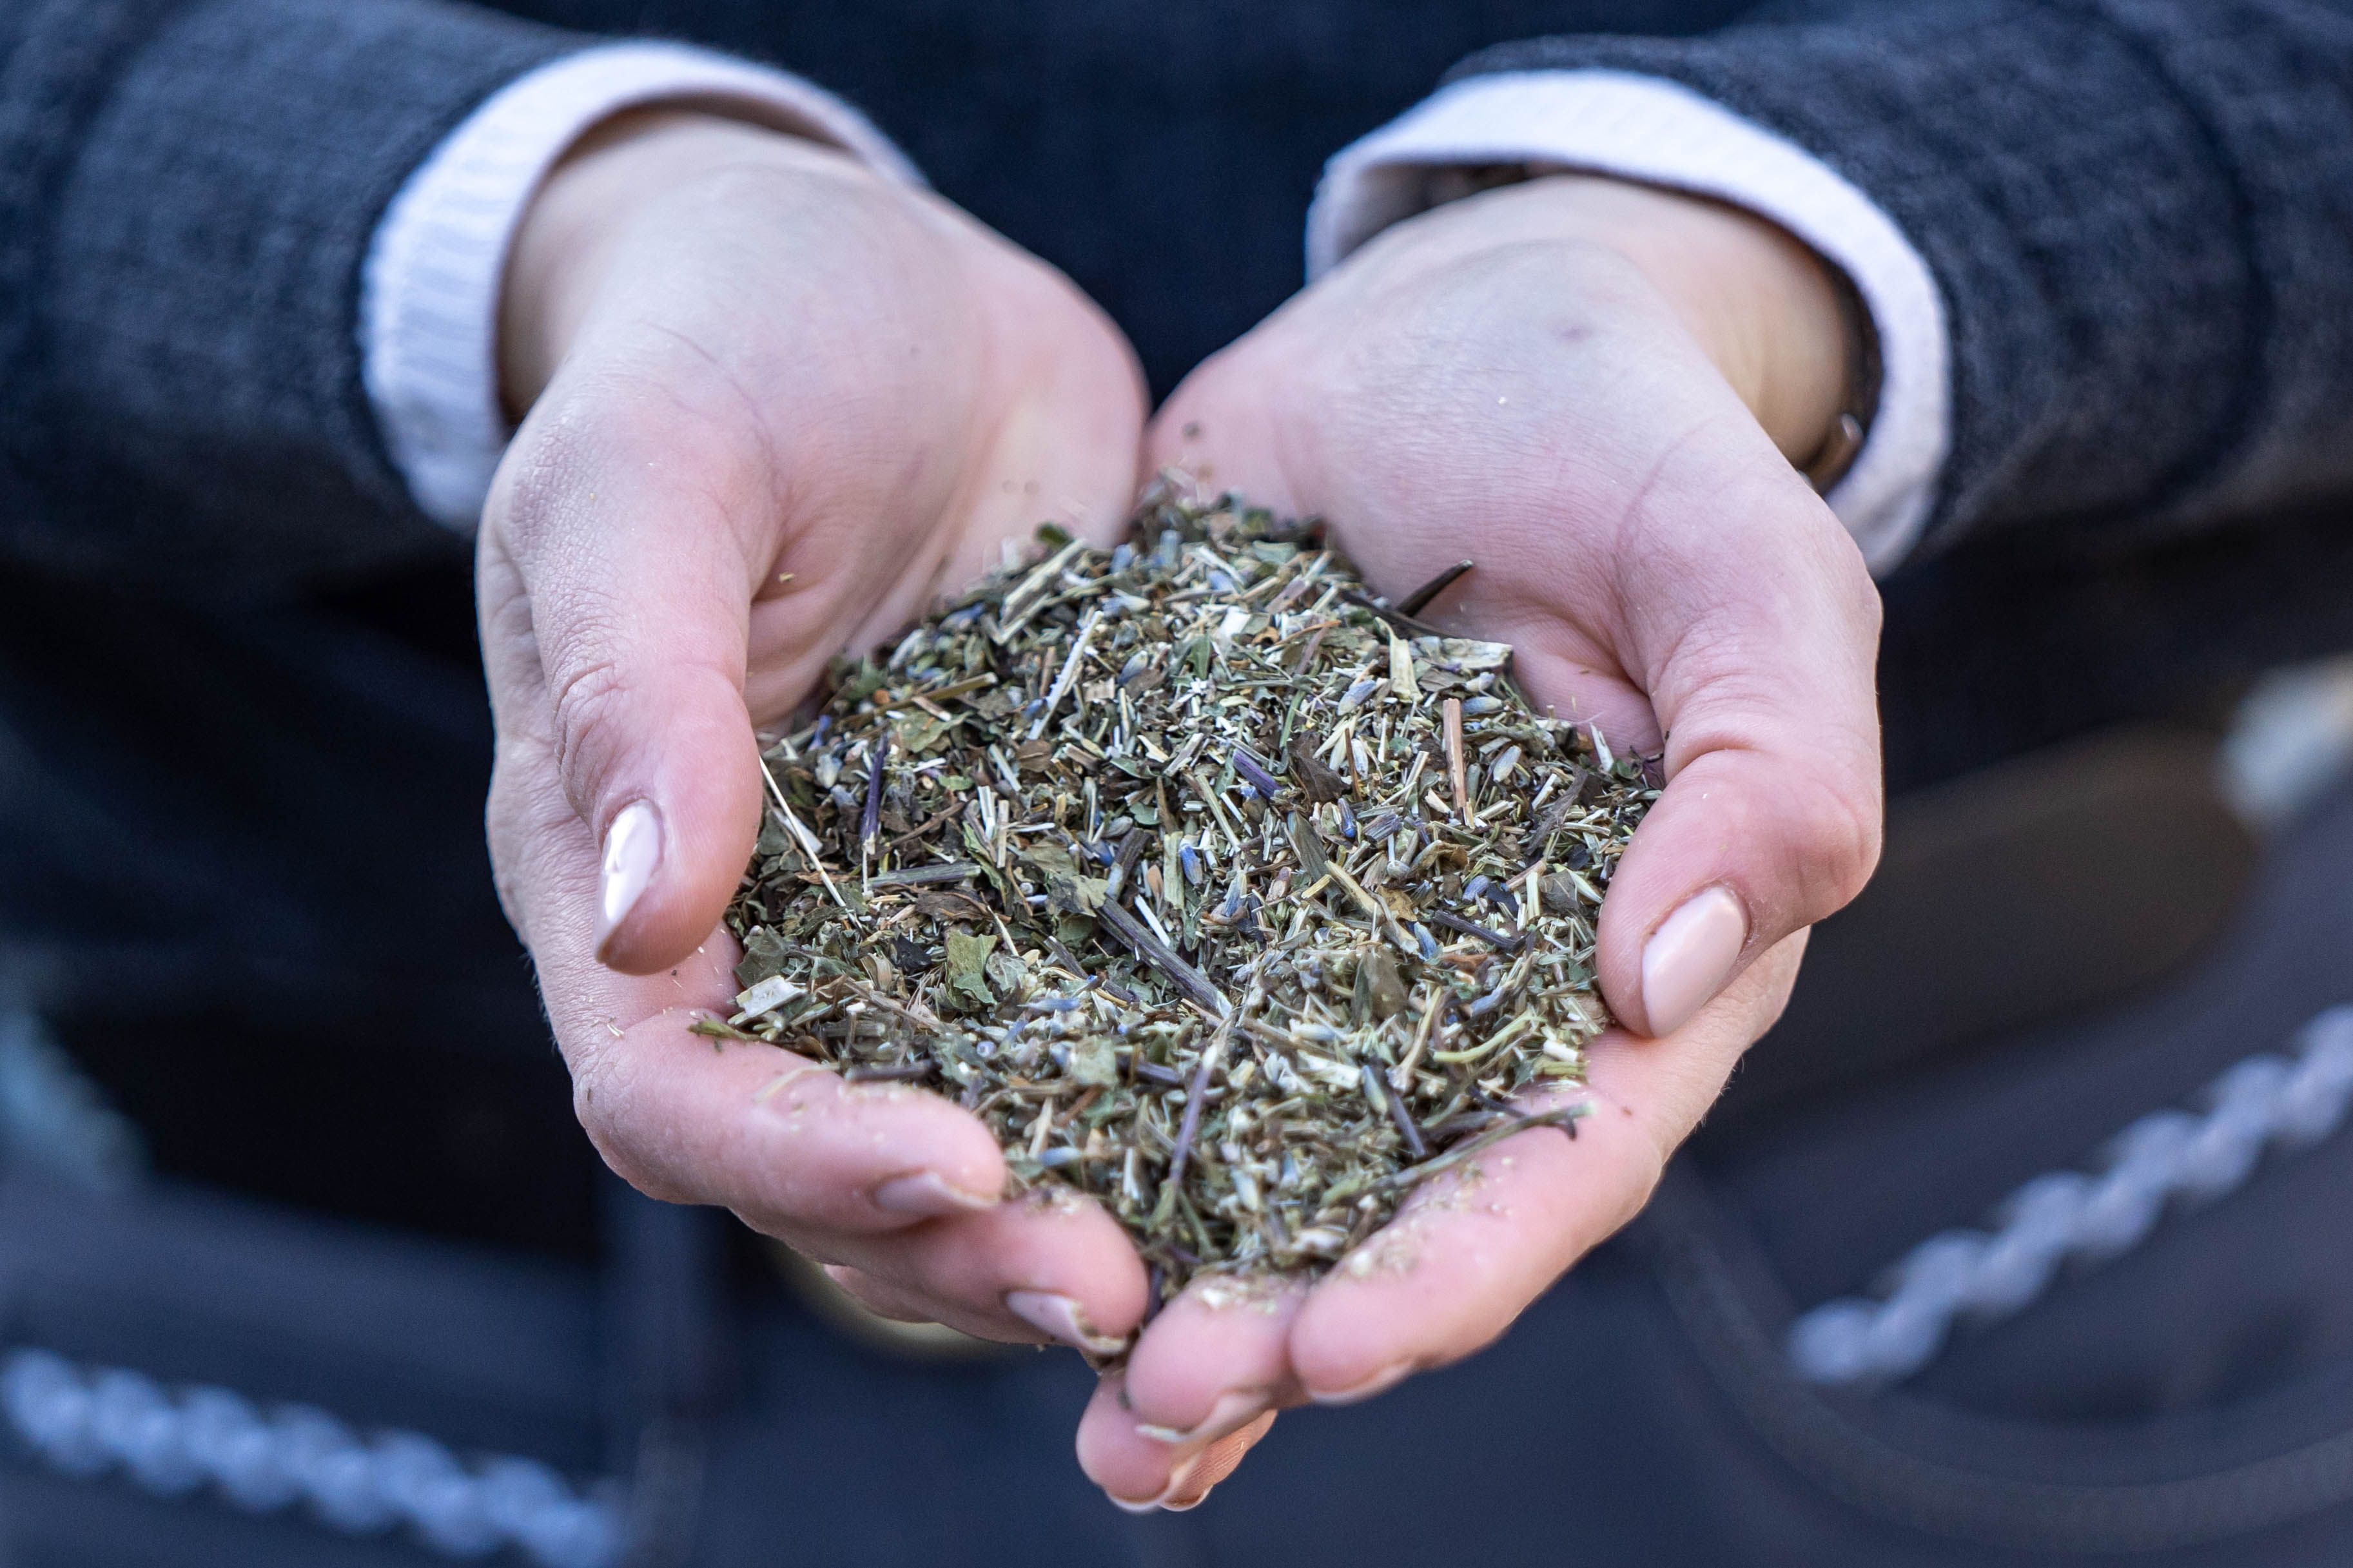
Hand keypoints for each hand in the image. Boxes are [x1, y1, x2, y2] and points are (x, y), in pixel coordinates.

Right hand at [479, 113, 1152, 1349]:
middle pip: (831, 1159)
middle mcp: (775, 928)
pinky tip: (1315, 1137)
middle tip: (1123, 1290)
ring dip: (1087, 1212)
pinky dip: (1187, 1096)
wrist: (873, 286)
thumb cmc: (718, 351)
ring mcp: (924, 909)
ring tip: (1226, 1269)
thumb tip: (651, 926)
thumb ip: (632, 685)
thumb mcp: (649, 478)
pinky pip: (1115, 1008)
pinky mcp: (1061, 862)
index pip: (669, 1087)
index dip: (793, 1158)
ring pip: (986, 1120)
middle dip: (963, 1242)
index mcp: (620, 869)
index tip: (955, 1163)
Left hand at [1076, 175, 1882, 1506]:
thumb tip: (1666, 975)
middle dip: (1272, 1327)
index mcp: (1616, 956)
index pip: (1549, 1157)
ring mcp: (1299, 929)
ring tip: (1052, 1375)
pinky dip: (1041, 1098)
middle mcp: (1452, 983)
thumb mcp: (1743, 569)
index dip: (1452, 1273)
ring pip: (1225, 1142)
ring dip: (1144, 1269)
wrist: (1463, 325)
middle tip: (1156, 1415)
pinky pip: (1096, 995)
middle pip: (1370, 1200)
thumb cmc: (1631, 438)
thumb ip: (1769, 762)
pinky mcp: (1169, 853)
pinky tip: (940, 1172)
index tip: (1334, 1350)